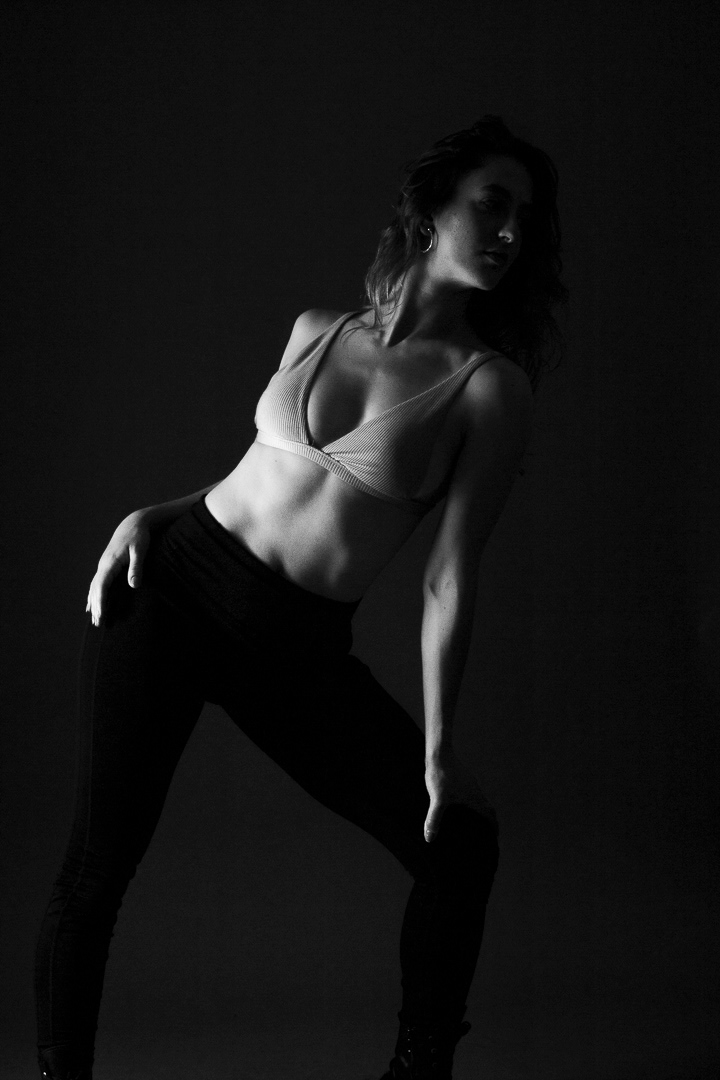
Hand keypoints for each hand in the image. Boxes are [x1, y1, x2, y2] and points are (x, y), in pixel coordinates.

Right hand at [86, 510, 151, 625]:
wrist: (134, 523)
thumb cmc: (139, 536)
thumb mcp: (140, 550)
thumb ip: (136, 567)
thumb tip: (134, 585)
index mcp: (110, 563)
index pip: (101, 586)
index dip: (100, 601)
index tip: (100, 614)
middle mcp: (103, 565)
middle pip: (96, 589)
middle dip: (96, 607)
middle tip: (98, 624)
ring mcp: (104, 565)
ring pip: (95, 588)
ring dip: (94, 603)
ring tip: (94, 619)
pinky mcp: (107, 565)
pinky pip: (97, 584)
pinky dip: (94, 596)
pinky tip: (92, 605)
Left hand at [424, 749, 497, 842]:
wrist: (439, 753)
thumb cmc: (441, 775)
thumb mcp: (437, 799)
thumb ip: (434, 819)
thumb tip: (430, 838)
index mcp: (474, 797)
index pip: (489, 813)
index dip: (493, 826)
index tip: (495, 836)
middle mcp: (475, 790)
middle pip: (486, 807)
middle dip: (487, 820)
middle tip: (484, 832)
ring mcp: (469, 783)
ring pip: (479, 799)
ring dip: (479, 810)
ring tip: (472, 821)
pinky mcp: (462, 778)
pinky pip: (471, 793)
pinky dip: (470, 803)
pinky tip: (458, 805)